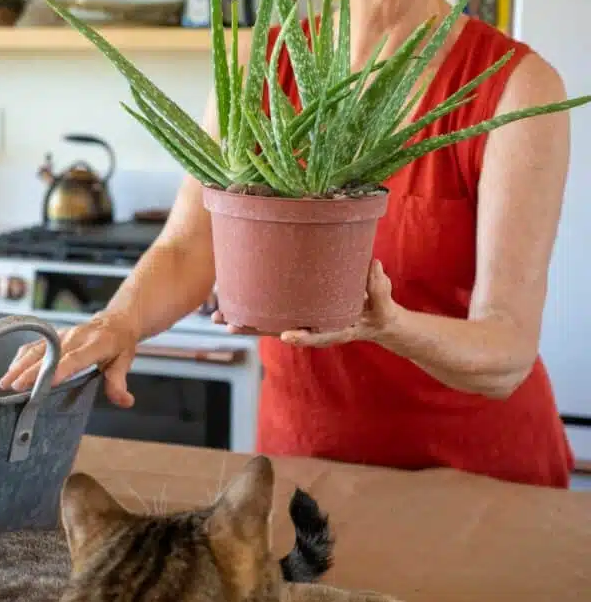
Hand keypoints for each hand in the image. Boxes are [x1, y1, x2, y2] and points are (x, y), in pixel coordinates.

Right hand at [0, 312, 137, 406]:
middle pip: (50, 354)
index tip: (46, 382)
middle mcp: (76, 337)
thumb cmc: (120, 343)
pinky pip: (35, 344)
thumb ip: (120, 381)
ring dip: (20, 364)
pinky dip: (21, 356)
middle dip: (31, 370)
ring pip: (38, 348)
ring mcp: (62, 335)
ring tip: (5, 382)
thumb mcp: (125, 361)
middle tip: (15, 386)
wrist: (116, 320)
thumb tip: (125, 401)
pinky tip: (11, 369)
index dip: (60, 369)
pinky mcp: (54, 335)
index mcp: (96, 343)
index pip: (75, 357)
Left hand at [211, 260, 397, 345]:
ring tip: (217, 316)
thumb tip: (374, 266)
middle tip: (226, 324)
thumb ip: (379, 289)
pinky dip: (253, 308)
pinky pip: (273, 312)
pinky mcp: (298, 311)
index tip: (287, 335)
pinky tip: (233, 301)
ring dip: (244, 320)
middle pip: (279, 331)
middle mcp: (312, 328)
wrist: (375, 321)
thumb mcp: (384, 305)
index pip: (315, 335)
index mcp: (333, 329)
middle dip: (252, 329)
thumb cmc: (380, 312)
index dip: (302, 335)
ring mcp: (303, 321)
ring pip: (269, 324)